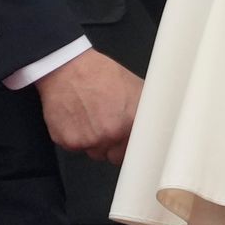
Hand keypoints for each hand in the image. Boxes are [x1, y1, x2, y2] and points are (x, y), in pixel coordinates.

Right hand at [37, 49, 144, 163]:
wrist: (69, 68)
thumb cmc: (99, 75)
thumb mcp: (136, 88)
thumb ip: (146, 112)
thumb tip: (155, 123)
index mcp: (132, 122)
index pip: (138, 151)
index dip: (132, 145)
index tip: (128, 141)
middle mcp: (112, 133)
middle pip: (115, 156)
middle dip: (112, 145)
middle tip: (105, 124)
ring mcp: (90, 139)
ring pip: (94, 153)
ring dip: (93, 142)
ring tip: (90, 118)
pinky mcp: (69, 141)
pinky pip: (75, 148)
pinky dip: (75, 137)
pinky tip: (77, 119)